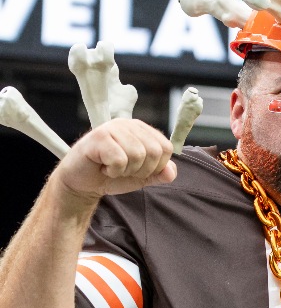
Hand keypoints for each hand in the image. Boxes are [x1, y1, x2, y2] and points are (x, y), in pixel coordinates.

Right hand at [56, 119, 175, 202]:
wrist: (82, 183)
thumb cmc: (111, 175)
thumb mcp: (142, 176)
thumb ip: (160, 173)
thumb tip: (171, 172)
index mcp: (142, 130)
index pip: (166, 148)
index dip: (156, 166)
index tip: (137, 169)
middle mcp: (128, 124)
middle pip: (155, 152)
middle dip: (141, 170)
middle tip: (123, 169)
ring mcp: (112, 128)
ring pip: (138, 155)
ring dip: (125, 170)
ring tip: (112, 167)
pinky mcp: (98, 136)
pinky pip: (120, 159)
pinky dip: (113, 171)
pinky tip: (103, 167)